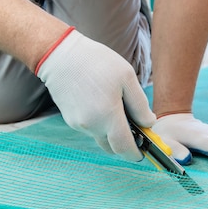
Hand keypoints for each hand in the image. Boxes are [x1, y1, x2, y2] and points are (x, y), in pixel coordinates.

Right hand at [36, 28, 155, 161]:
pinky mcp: (70, 120)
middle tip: (135, 128)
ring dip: (111, 132)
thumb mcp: (127, 78)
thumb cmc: (97, 62)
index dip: (136, 154)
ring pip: (101, 138)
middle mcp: (91, 126)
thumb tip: (149, 124)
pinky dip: (100, 124)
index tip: (143, 151)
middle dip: (125, 143)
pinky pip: (91, 129)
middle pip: (112, 147)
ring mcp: (78, 124)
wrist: (59, 54)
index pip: (124, 148)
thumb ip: (140, 105)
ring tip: (116, 108)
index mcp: (107, 117)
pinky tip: (101, 103)